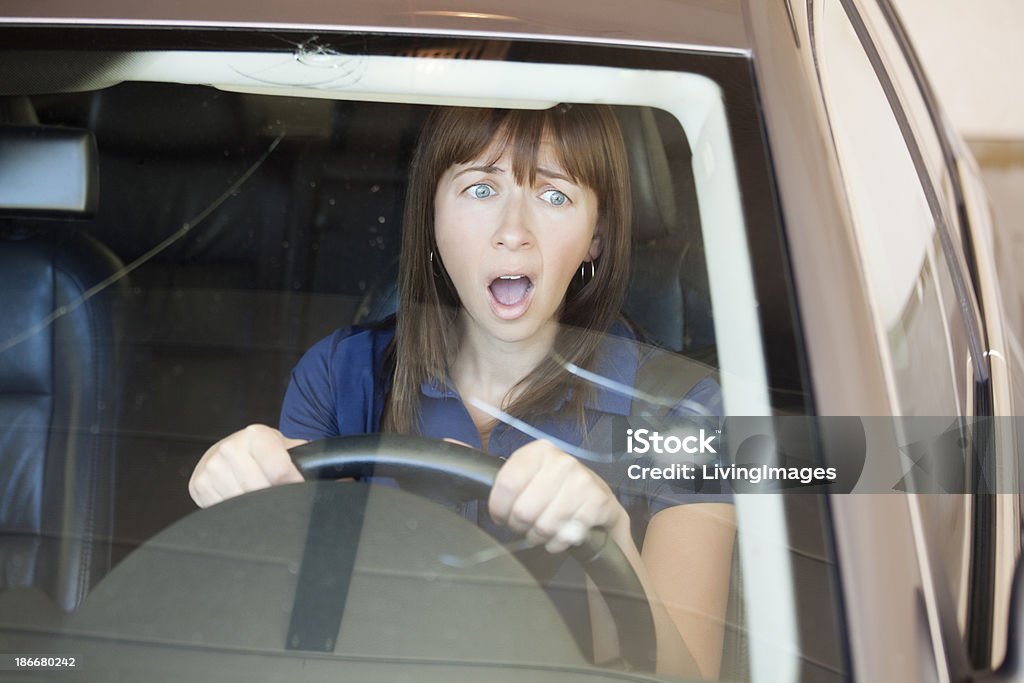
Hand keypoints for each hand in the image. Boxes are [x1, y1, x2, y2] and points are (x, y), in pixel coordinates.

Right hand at [188, 424, 306, 507]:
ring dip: (253, 506)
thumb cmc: (265, 452)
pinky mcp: (199, 484)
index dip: (293, 485)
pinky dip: (234, 509)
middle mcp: (230, 447)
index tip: (297, 488)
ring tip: (257, 493)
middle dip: (273, 497)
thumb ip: (309, 459)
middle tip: (276, 494)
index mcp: (256, 435)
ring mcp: (212, 466)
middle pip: (259, 490)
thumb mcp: (287, 448)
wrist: (232, 450)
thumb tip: (340, 478)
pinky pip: (222, 508)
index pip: (279, 470)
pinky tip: (239, 497)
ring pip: (241, 502)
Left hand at [488, 440, 627, 552]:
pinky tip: (560, 533)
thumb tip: (447, 442)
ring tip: (542, 529)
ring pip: (544, 526)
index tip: (501, 515)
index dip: (498, 509)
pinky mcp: (598, 503)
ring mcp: (583, 482)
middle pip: (523, 511)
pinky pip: (566, 535)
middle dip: (520, 526)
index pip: (505, 485)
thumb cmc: (553, 488)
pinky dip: (558, 542)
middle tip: (525, 524)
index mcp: (538, 451)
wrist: (598, 500)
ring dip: (539, 536)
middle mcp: (562, 462)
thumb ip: (487, 466)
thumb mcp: (523, 473)